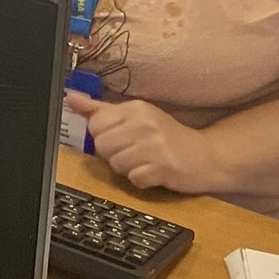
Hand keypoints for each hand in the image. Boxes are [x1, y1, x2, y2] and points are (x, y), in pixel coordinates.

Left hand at [65, 92, 217, 193]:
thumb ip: (100, 109)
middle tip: (134, 153)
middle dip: (114, 155)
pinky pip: (135, 179)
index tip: (120, 139)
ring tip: (145, 162)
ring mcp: (155, 145)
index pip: (95, 124)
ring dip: (128, 169)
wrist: (208, 156)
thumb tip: (70, 97)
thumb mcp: (135, 116)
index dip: (103, 137)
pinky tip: (155, 173)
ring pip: (116, 164)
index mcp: (135, 108)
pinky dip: (142, 180)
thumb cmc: (168, 137)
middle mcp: (145, 123)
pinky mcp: (164, 167)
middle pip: (102, 146)